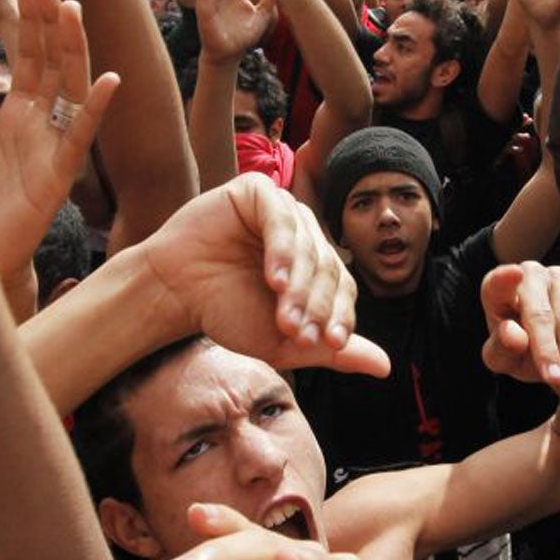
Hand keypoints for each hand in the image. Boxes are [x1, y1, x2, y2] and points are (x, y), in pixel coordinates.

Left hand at [0, 0, 117, 278]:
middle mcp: (38, 129)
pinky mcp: (57, 179)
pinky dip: (96, 109)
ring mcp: (51, 151)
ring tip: (72, 8)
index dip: (31, 21)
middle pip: (50, 64)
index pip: (29, 59)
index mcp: (15, 119)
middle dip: (48, 22)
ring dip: (73, 49)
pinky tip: (110, 79)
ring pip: (70, 90)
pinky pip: (81, 139)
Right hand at [137, 175, 389, 375]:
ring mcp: (282, 210)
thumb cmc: (225, 312)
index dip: (339, 316)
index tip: (329, 344)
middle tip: (297, 334)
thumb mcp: (284, 341)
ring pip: (309, 244)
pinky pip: (281, 218)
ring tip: (282, 313)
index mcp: (315, 264)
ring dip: (300, 284)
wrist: (174, 293)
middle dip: (315, 305)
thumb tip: (385, 367)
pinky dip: (282, 250)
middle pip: (329, 266)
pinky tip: (272, 279)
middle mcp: (304, 234)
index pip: (343, 287)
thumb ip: (332, 352)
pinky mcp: (256, 192)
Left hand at [480, 261, 559, 395]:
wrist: (558, 353)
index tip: (514, 274)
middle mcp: (529, 273)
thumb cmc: (520, 353)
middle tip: (557, 382)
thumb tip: (513, 334)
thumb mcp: (504, 360)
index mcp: (497, 289)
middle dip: (550, 352)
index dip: (504, 278)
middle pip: (541, 313)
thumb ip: (501, 350)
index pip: (497, 283)